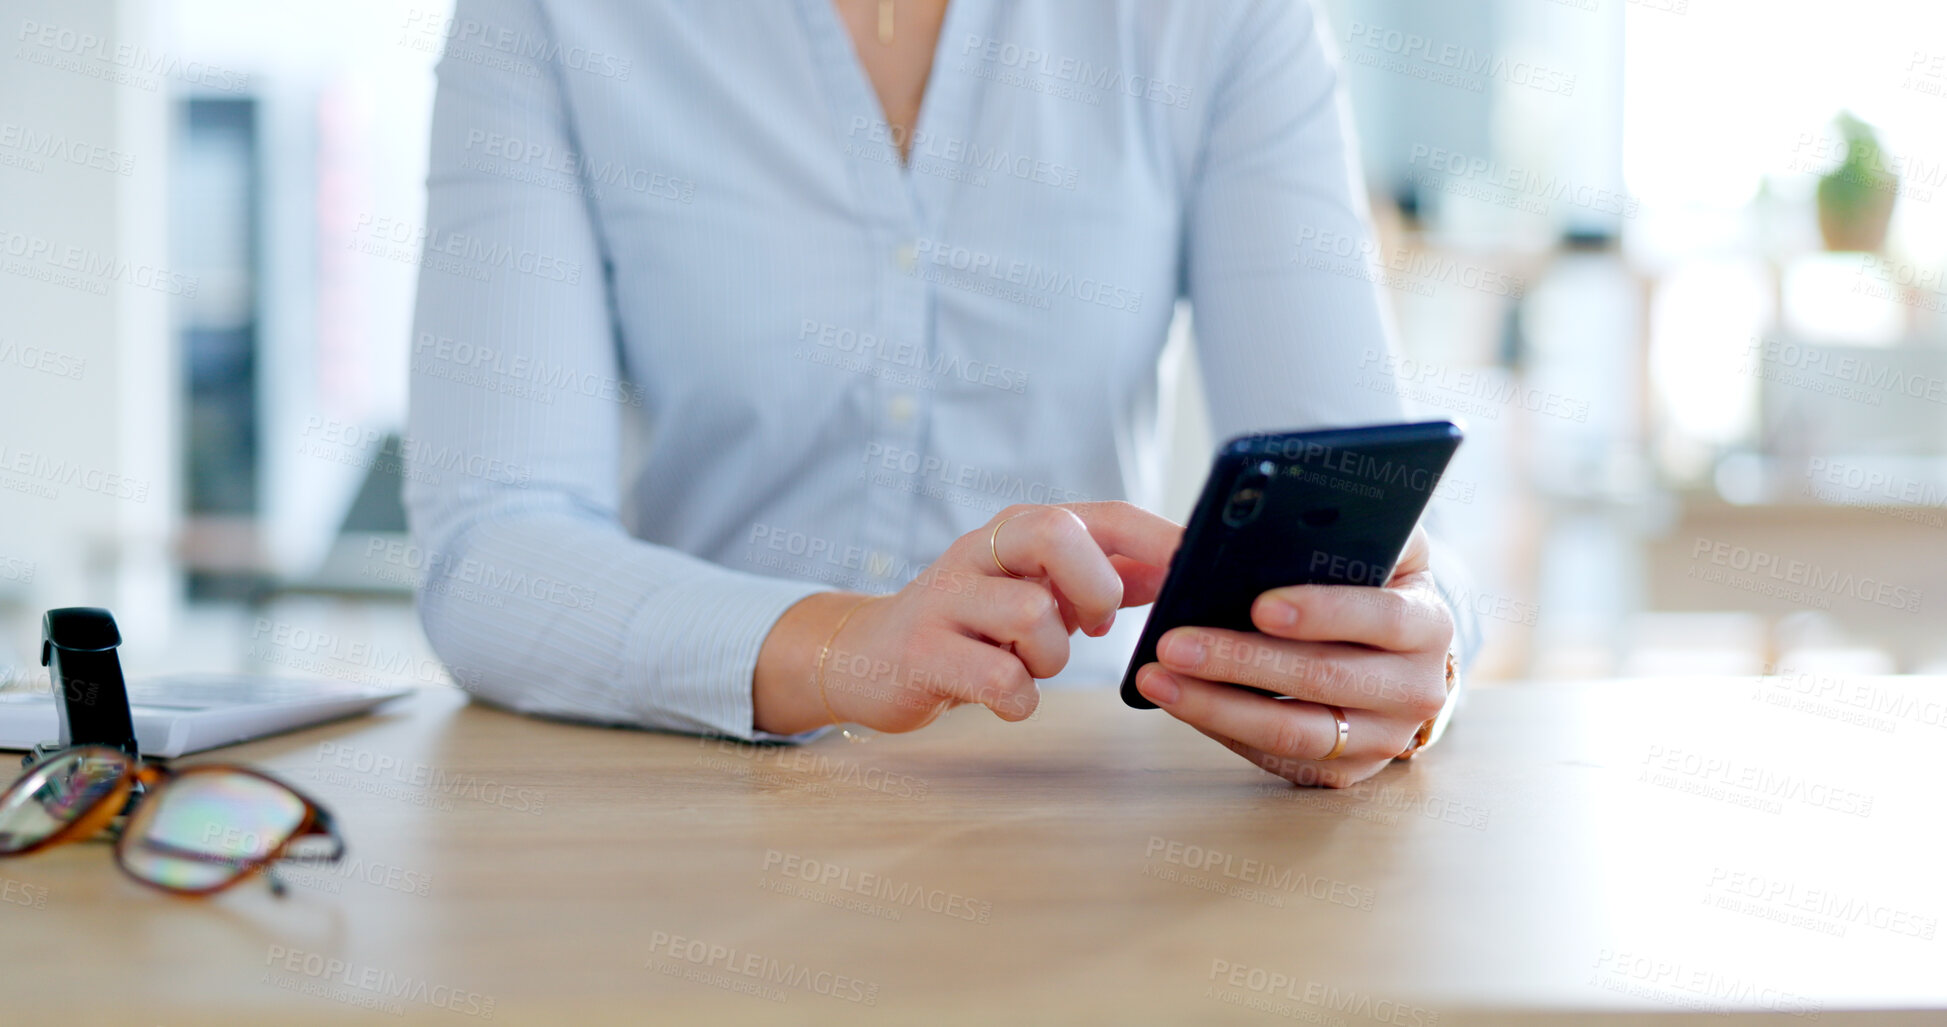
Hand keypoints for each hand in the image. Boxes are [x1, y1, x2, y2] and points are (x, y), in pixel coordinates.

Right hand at [755, 502, 1179, 734]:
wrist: (868, 658)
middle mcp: (980, 552)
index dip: (1158, 540)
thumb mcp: (1036, 590)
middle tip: (1094, 623)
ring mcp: (947, 600)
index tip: (1198, 570)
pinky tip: (1006, 697)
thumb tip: (1178, 567)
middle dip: (1096, 584)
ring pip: (1031, 613)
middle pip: (1054, 531)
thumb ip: (1102, 576)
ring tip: (1030, 665)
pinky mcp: (923, 653)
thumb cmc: (970, 625)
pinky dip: (1019, 698)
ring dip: (1051, 656)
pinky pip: (999, 677)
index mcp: (1017, 531)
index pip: (1102, 515)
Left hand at [1133, 526, 1452, 787]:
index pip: (1380, 617)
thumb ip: (1353, 524)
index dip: (1321, 612)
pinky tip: (1179, 701)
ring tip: (1157, 679)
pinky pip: (1277, 759)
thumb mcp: (1384, 545)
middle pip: (1324, 679)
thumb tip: (1284, 514)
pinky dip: (1222, 729)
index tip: (1259, 606)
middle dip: (1241, 661)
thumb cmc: (1377, 584)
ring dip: (1216, 706)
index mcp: (1429, 624)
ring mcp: (1384, 740)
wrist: (1404, 656)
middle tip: (1174, 642)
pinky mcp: (1347, 773)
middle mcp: (1418, 690)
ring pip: (1293, 732)